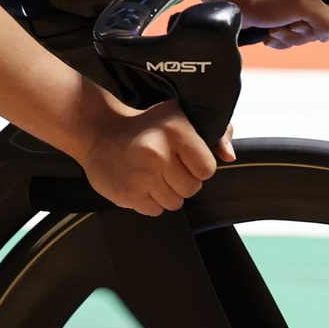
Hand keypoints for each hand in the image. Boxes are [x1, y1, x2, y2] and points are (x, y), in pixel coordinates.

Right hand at [81, 100, 231, 214]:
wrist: (99, 131)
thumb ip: (213, 133)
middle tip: (166, 166)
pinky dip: (149, 200)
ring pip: (174, 203)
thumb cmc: (145, 125)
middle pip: (191, 189)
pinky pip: (154, 210)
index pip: (206, 169)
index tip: (185, 158)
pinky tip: (139, 181)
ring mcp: (141, 176)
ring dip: (166, 192)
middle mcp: (158, 153)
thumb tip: (229, 156)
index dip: (198, 166)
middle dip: (182, 181)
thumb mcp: (179, 117)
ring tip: (151, 173)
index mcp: (175, 131)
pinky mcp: (127, 193)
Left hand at [202, 0, 328, 50]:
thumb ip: (327, 20)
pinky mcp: (289, 11)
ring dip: (293, 37)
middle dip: (307, 29)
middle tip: (290, 26)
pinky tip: (270, 36)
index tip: (310, 17)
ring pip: (313, 29)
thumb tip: (328, 32)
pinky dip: (285, 39)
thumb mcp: (303, 7)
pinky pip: (298, 33)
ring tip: (274, 32)